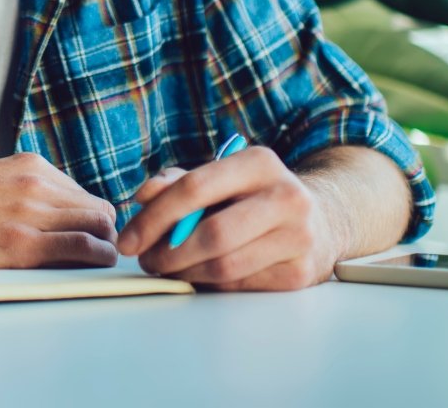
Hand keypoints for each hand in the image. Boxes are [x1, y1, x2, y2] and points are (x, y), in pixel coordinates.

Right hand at [0, 153, 118, 268]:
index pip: (84, 193)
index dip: (93, 218)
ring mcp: (31, 212)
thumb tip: (51, 212)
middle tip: (100, 252)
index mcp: (30, 166)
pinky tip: (99, 265)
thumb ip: (23, 190)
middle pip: (99, 208)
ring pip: (98, 225)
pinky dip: (99, 257)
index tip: (91, 235)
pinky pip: (82, 247)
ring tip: (101, 261)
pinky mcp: (22, 244)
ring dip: (106, 245)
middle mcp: (36, 183)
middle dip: (106, 232)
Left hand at [115, 147, 341, 290]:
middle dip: (168, 253)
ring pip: (224, 266)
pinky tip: (200, 274)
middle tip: (146, 261)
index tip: (128, 239)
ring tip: (167, 268)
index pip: (195, 188)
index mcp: (259, 162)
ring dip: (184, 273)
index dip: (154, 217)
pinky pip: (239, 285)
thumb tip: (143, 196)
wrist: (319, 220)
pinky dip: (210, 283)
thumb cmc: (253, 197)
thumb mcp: (220, 178)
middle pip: (211, 234)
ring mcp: (298, 237)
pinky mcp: (300, 273)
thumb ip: (177, 183)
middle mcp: (286, 196)